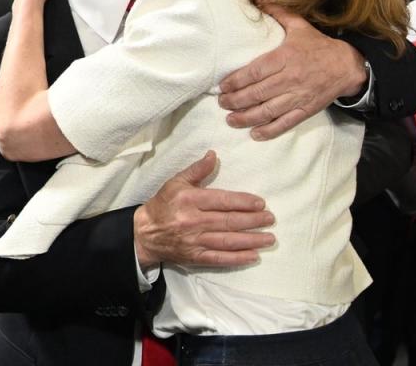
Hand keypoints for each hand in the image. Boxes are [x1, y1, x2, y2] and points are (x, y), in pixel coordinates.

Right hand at [133, 151, 274, 268]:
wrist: (145, 233)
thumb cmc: (163, 204)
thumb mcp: (176, 182)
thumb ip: (197, 169)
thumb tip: (213, 155)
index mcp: (190, 200)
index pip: (222, 201)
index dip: (243, 202)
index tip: (261, 203)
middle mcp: (194, 221)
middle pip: (228, 221)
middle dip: (253, 221)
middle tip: (270, 219)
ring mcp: (195, 241)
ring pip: (227, 241)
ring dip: (251, 240)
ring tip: (269, 238)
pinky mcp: (195, 257)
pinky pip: (219, 259)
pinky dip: (237, 258)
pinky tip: (253, 256)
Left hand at [218, 4, 366, 139]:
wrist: (347, 66)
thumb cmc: (318, 46)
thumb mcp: (299, 26)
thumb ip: (278, 12)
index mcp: (286, 57)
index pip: (255, 71)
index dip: (237, 81)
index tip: (223, 86)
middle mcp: (290, 79)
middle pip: (257, 93)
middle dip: (236, 101)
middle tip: (222, 103)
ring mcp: (298, 97)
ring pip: (268, 111)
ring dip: (246, 117)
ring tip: (231, 119)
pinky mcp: (306, 110)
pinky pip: (285, 123)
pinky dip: (269, 130)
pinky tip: (255, 134)